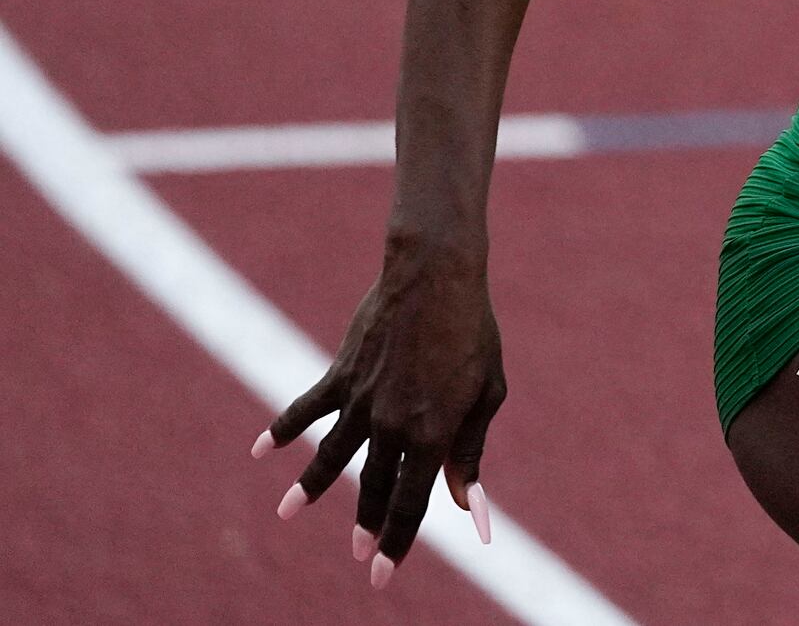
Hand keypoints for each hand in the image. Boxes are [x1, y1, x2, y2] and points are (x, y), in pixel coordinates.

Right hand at [249, 234, 505, 585]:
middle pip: (374, 485)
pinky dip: (282, 428)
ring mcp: (361, 400)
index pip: (412, 502)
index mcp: (433, 433)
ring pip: (332, 456)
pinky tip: (260, 450)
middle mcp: (392, 424)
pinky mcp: (342, 373)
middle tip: (358, 554)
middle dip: (366, 523)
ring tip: (287, 514)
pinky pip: (306, 407)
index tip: (382, 573)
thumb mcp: (486, 394)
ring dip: (310, 488)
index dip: (398, 540)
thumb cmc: (472, 333)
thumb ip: (469, 451)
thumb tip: (467, 507)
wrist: (437, 276)